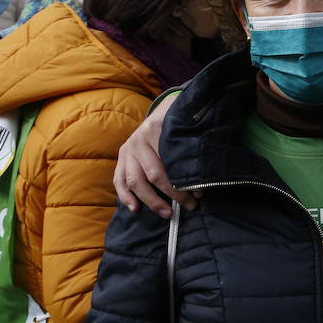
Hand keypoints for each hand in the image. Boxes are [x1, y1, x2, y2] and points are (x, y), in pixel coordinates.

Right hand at [113, 92, 196, 215]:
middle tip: (190, 205)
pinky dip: (125, 196)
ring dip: (151, 200)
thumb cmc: (179, 122)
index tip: (200, 192)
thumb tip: (203, 181)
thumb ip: (192, 146)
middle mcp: (139, 140)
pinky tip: (135, 208)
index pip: (171, 161)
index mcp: (157, 130)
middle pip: (154, 174)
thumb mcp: (186, 127)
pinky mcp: (121, 157)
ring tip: (167, 213)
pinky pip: (119, 179)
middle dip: (173, 193)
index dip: (184, 180)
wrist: (163, 110)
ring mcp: (128, 149)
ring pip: (135, 180)